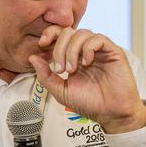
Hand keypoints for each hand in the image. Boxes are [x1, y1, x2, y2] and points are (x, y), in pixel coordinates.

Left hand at [29, 26, 145, 133]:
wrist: (111, 114)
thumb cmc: (90, 104)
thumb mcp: (61, 91)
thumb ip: (46, 76)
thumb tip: (32, 58)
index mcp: (73, 56)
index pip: (59, 35)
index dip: (49, 34)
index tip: (41, 45)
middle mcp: (85, 51)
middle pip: (68, 32)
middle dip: (59, 48)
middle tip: (60, 69)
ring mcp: (99, 50)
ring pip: (81, 33)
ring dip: (71, 50)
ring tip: (71, 70)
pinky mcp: (113, 51)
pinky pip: (98, 38)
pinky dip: (88, 48)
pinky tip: (86, 63)